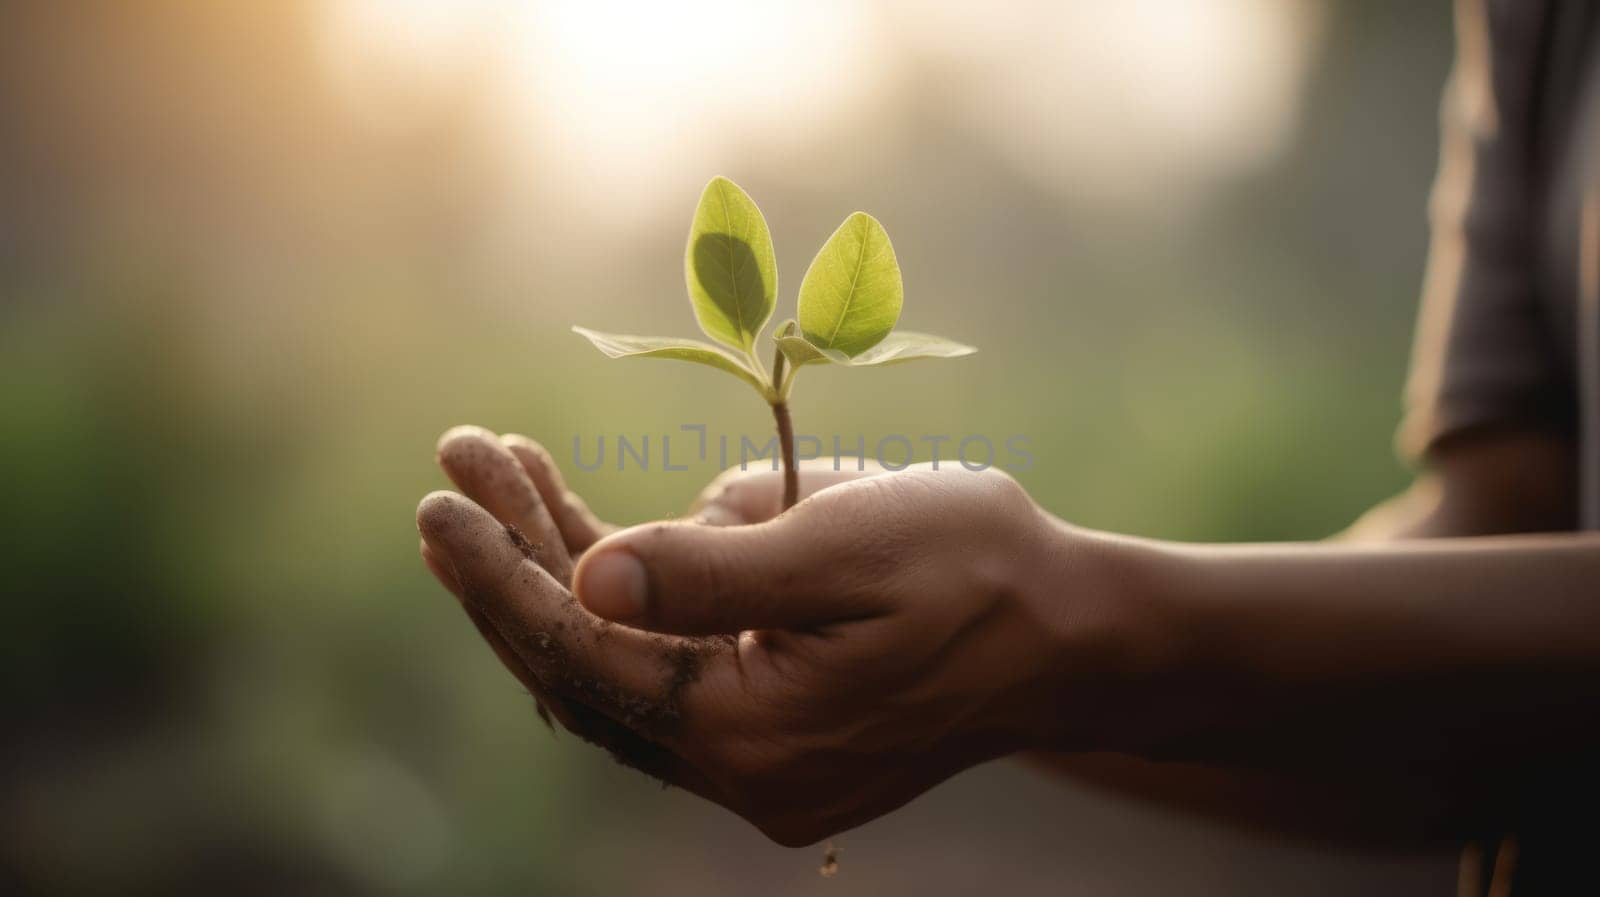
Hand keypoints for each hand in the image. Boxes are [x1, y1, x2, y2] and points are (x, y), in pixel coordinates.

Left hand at [418, 430, 1150, 844]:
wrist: (1074, 634)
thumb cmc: (979, 569)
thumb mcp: (849, 544)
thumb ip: (713, 570)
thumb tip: (587, 580)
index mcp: (753, 735)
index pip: (585, 657)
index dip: (505, 574)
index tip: (441, 499)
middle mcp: (742, 772)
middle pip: (585, 668)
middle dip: (517, 564)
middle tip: (456, 471)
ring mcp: (757, 763)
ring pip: (621, 667)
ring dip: (564, 571)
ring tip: (505, 474)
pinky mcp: (772, 734)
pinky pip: (669, 667)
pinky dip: (627, 600)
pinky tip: (596, 527)